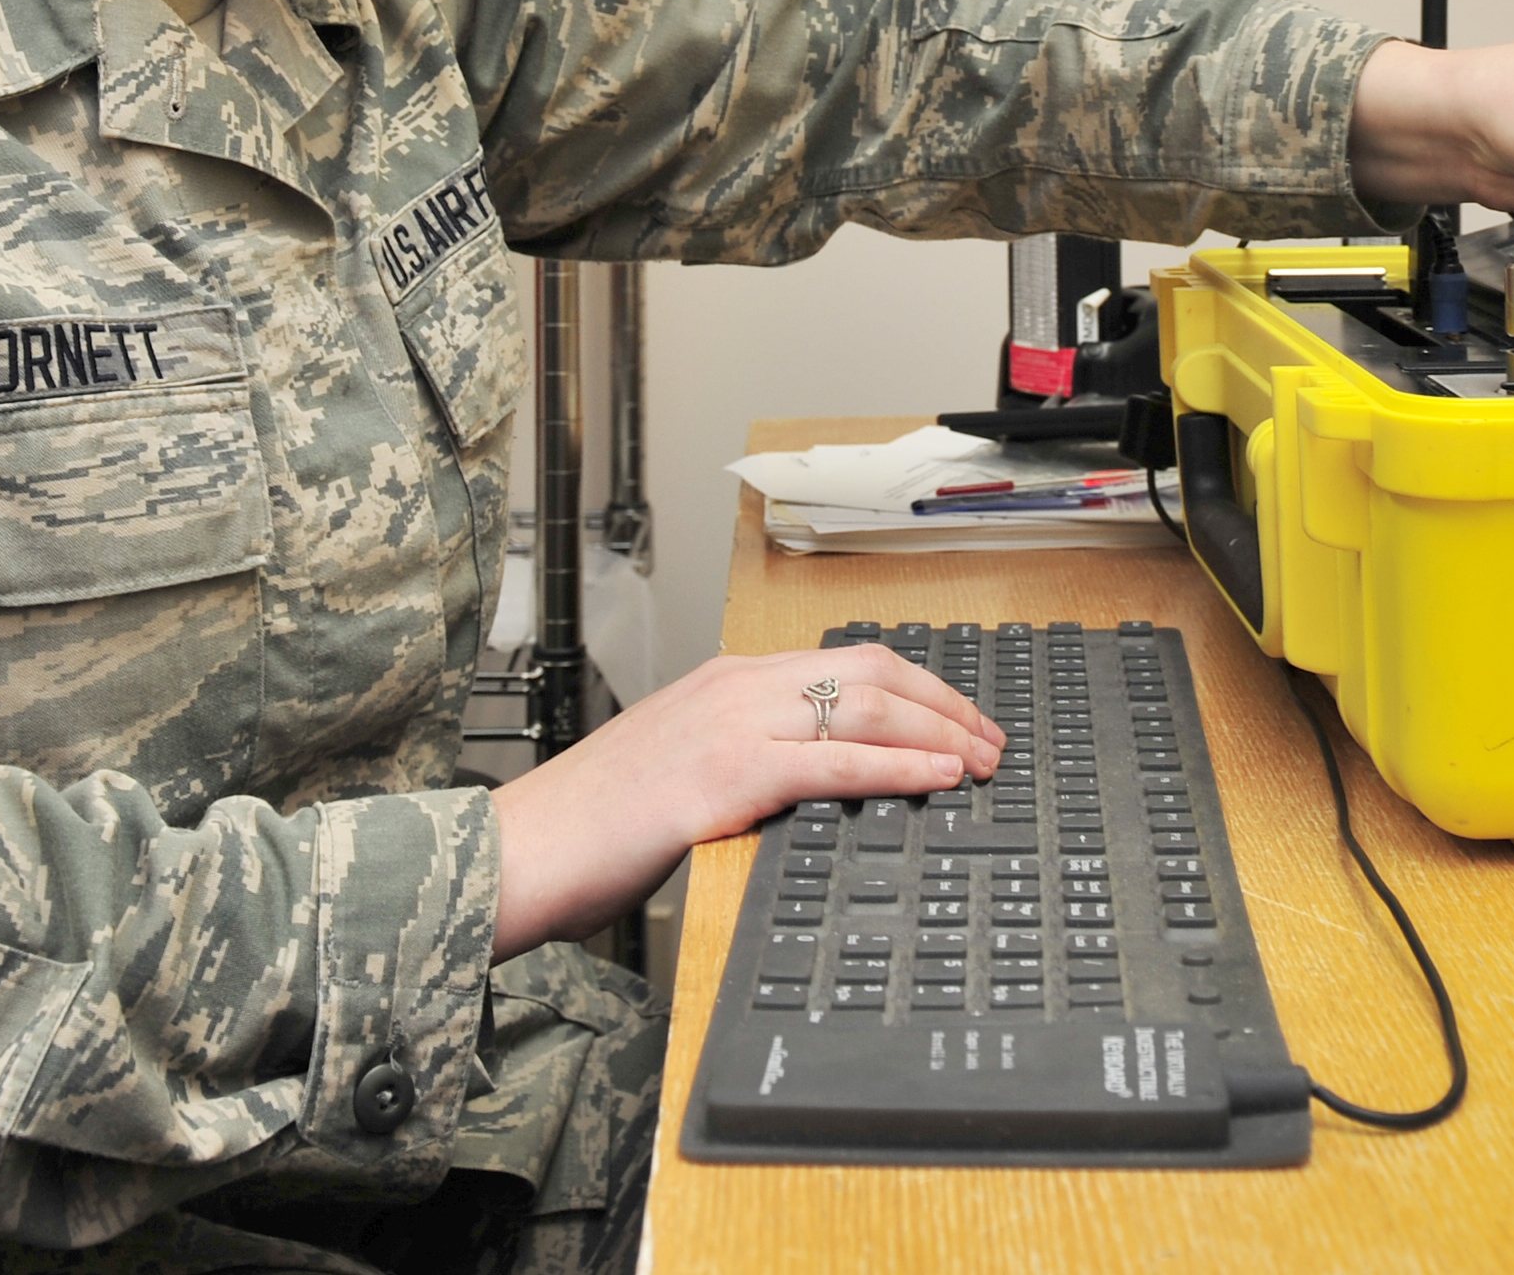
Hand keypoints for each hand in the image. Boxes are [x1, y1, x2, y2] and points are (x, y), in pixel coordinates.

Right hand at [485, 643, 1004, 958]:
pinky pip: (834, 763)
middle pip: (872, 673)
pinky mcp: (724, 777)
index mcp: (727, 681)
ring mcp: (730, 726)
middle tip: (992, 744)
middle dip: (946, 705)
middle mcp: (735, 687)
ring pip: (864, 706)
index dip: (920, 689)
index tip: (963, 721)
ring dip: (939, 732)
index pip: (848, 663)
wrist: (520, 852)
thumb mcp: (683, 772)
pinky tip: (937, 780)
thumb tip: (818, 785)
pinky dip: (898, 767)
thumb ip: (747, 762)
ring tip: (982, 763)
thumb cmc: (590, 827)